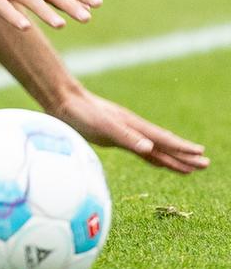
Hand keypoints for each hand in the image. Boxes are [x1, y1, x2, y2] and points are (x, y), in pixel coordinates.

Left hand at [46, 83, 208, 173]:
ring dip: (172, 158)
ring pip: (154, 148)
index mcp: (133, 126)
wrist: (62, 101)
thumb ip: (125, 137)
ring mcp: (124, 132)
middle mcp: (132, 129)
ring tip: (189, 168)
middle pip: (164, 145)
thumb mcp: (102, 126)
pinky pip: (140, 150)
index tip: (201, 156)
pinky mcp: (113, 137)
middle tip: (206, 165)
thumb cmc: (81, 113)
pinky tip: (157, 161)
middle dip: (184, 156)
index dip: (182, 150)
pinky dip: (152, 157)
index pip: (164, 140)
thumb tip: (150, 149)